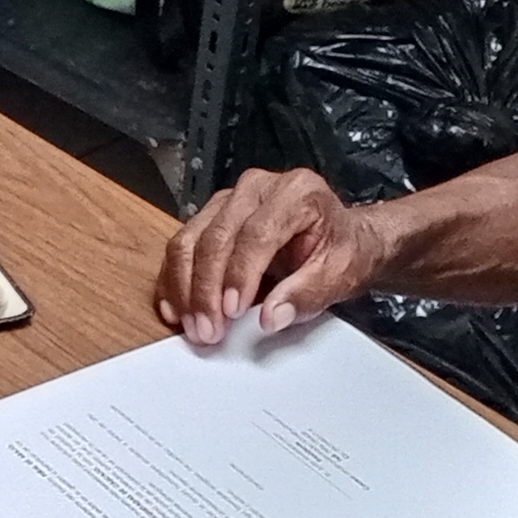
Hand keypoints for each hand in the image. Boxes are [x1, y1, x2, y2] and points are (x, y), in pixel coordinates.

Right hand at [156, 167, 393, 343]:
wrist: (342, 241)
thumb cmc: (342, 251)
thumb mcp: (339, 274)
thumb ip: (307, 295)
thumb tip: (272, 316)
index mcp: (296, 192)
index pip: (257, 233)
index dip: (240, 274)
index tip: (232, 311)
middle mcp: (258, 188)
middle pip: (217, 236)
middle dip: (207, 289)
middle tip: (207, 329)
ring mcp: (230, 200)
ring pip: (191, 239)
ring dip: (186, 287)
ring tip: (192, 325)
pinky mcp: (211, 216)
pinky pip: (183, 245)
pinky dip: (175, 280)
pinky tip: (176, 308)